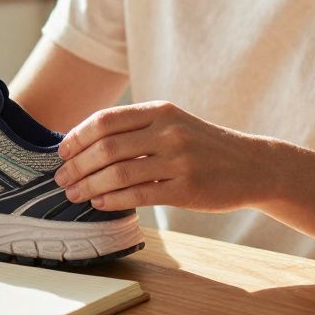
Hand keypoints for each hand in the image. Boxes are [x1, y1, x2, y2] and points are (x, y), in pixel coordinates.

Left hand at [53, 101, 275, 211]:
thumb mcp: (173, 123)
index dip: (77, 137)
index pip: (106, 120)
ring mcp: (179, 161)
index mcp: (160, 111)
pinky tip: (99, 203)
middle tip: (61, 179)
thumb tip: (86, 144)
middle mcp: (168, 132)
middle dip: (77, 165)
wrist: (253, 166)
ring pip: (118, 173)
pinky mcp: (187, 190)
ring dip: (89, 186)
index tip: (62, 152)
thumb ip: (137, 129)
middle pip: (106, 148)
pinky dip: (112, 200)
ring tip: (74, 194)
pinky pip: (139, 195)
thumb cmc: (204, 146)